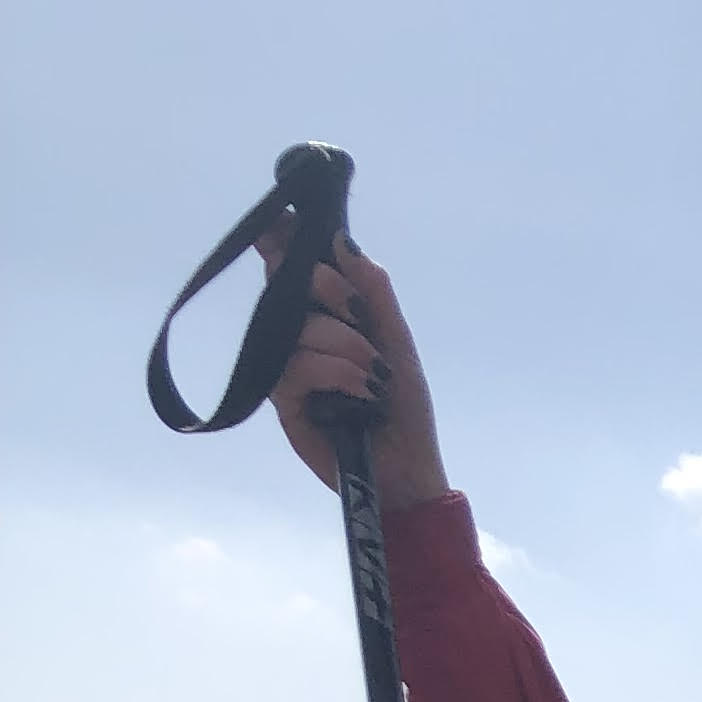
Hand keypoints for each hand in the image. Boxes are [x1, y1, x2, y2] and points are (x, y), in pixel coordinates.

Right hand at [260, 236, 450, 511]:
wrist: (407, 470)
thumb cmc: (403, 408)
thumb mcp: (396, 340)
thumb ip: (373, 289)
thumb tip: (342, 239)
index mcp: (324, 312)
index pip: (293, 262)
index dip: (286, 236)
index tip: (288, 220)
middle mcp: (299, 331)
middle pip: (286, 279)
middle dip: (329, 287)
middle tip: (359, 314)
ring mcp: (286, 363)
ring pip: (296, 325)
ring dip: (344, 345)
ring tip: (374, 375)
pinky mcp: (281, 399)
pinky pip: (297, 365)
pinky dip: (335, 372)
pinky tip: (362, 392)